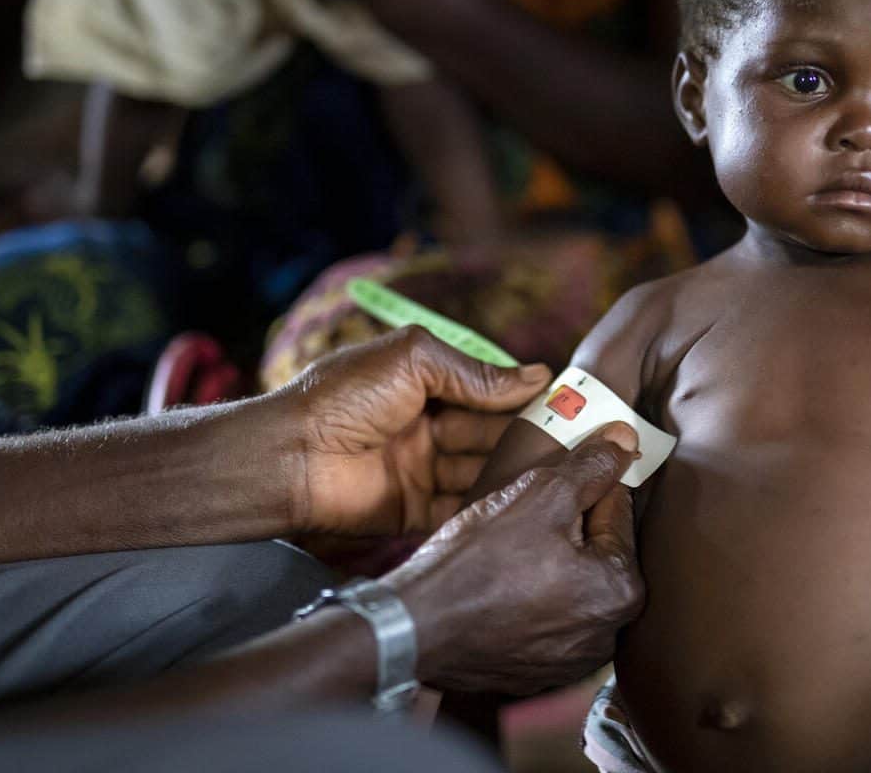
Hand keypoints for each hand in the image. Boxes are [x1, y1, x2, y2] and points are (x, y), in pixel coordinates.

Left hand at [284, 326, 550, 536]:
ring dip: (517, 472)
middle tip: (580, 444)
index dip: (526, 397)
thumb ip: (473, 371)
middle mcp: (427, 427)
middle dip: (530, 437)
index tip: (571, 405)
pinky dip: (491, 505)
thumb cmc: (341, 397)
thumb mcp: (412, 359)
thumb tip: (535, 375)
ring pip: (483, 472)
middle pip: (491, 433)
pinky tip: (527, 503)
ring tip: (564, 474)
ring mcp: (422, 470)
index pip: (488, 391)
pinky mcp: (415, 511)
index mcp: (424, 384)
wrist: (290, 458)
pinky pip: (462, 509)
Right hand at [382, 425, 644, 695]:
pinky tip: (499, 586)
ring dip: (549, 564)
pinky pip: (545, 619)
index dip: (582, 486)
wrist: (414, 628)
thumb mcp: (541, 495)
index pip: (617, 511)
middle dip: (568, 528)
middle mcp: (608, 634)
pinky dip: (529, 600)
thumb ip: (592, 467)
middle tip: (522, 516)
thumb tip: (626, 440)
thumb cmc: (480, 562)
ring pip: (570, 586)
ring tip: (505, 552)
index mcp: (622, 590)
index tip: (550, 483)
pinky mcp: (539, 673)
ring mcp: (572, 660)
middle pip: (596, 553)